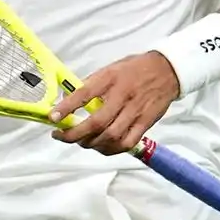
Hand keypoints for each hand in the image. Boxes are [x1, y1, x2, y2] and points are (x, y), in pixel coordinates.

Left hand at [46, 52, 181, 155]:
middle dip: (75, 134)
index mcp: (110, 79)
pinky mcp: (145, 123)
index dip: (67, 107)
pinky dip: (110, 149)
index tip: (52, 117)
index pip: (85, 94)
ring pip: (110, 136)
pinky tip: (100, 147)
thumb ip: (91, 85)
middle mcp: (122, 96)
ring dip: (91, 143)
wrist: (167, 71)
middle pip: (96, 122)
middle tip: (61, 136)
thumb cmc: (133, 69)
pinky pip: (126, 143)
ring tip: (80, 142)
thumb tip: (68, 100)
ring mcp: (135, 112)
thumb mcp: (109, 69)